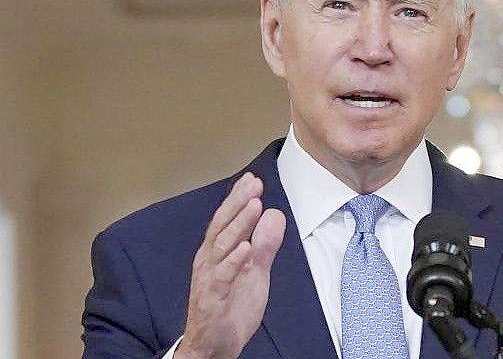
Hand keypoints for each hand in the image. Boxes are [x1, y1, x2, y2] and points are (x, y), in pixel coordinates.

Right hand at [175, 172, 285, 358]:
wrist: (213, 346)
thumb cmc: (229, 308)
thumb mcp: (255, 272)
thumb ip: (265, 245)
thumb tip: (273, 215)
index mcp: (217, 253)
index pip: (227, 220)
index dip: (238, 199)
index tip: (252, 179)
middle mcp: (208, 261)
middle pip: (222, 226)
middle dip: (238, 203)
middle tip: (253, 184)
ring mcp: (208, 280)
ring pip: (222, 246)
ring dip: (239, 224)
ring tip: (253, 205)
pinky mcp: (211, 299)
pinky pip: (221, 277)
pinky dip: (233, 262)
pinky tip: (245, 248)